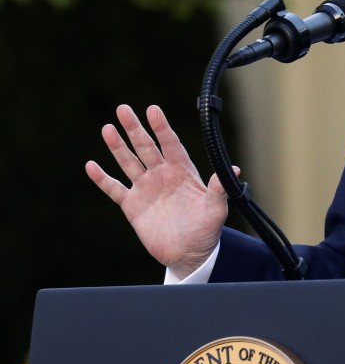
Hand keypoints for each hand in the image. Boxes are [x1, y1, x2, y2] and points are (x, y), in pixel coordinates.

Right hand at [85, 104, 231, 279]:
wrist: (189, 254)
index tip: (152, 110)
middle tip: (123, 109)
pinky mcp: (132, 205)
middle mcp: (162, 175)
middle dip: (135, 129)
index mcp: (182, 172)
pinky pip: (114, 189)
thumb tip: (234, 169)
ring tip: (107, 128)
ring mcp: (146, 189)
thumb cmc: (206, 230)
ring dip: (117, 147)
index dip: (161, 128)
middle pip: (146, 147)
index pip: (170, 144)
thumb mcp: (216, 209)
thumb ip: (219, 189)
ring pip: (129, 163)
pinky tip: (91, 165)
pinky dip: (102, 179)